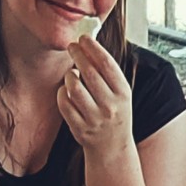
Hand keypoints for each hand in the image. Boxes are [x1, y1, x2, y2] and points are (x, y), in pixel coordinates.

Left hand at [54, 35, 132, 158]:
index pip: (107, 64)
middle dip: (77, 55)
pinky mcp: (79, 128)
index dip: (93, 48)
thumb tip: (90, 46)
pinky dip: (62, 93)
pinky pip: (64, 103)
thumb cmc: (115, 113)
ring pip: (73, 88)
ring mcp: (94, 118)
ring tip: (72, 73)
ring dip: (69, 75)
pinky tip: (66, 91)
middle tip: (72, 46)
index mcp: (123, 94)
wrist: (112, 148)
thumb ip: (108, 73)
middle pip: (88, 73)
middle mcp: (110, 106)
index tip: (84, 38)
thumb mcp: (120, 94)